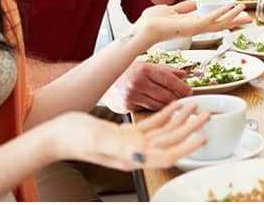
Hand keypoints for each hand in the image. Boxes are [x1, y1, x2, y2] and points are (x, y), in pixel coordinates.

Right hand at [52, 100, 207, 169]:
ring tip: (195, 106)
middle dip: (190, 129)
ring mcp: (132, 143)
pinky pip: (152, 124)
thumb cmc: (73, 138)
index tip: (202, 137)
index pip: (167, 155)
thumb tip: (142, 155)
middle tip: (206, 116)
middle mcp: (135, 152)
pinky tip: (175, 105)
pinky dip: (166, 114)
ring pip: (164, 132)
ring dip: (181, 120)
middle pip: (170, 142)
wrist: (57, 134)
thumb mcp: (98, 140)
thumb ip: (121, 148)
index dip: (186, 147)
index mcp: (132, 157)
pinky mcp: (126, 133)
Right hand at [103, 60, 191, 112]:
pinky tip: (161, 107)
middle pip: (166, 94)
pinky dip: (157, 109)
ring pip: (159, 104)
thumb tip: (183, 74)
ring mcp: (132, 96)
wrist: (104, 82)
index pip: (169, 79)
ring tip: (176, 103)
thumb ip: (166, 70)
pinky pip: (149, 110)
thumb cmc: (126, 73)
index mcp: (144, 69)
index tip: (189, 90)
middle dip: (179, 98)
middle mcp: (138, 83)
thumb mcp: (146, 65)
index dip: (182, 86)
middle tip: (186, 98)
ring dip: (170, 105)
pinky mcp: (128, 106)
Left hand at [137, 2, 248, 46]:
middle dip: (234, 20)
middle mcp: (195, 27)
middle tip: (248, 18)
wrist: (143, 28)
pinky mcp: (192, 27)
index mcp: (191, 23)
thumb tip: (195, 3)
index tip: (236, 12)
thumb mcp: (171, 9)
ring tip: (244, 10)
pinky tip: (230, 8)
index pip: (213, 20)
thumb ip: (184, 7)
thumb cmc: (152, 21)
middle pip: (220, 24)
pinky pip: (211, 20)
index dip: (225, 16)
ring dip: (232, 15)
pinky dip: (221, 14)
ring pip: (219, 23)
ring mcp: (195, 28)